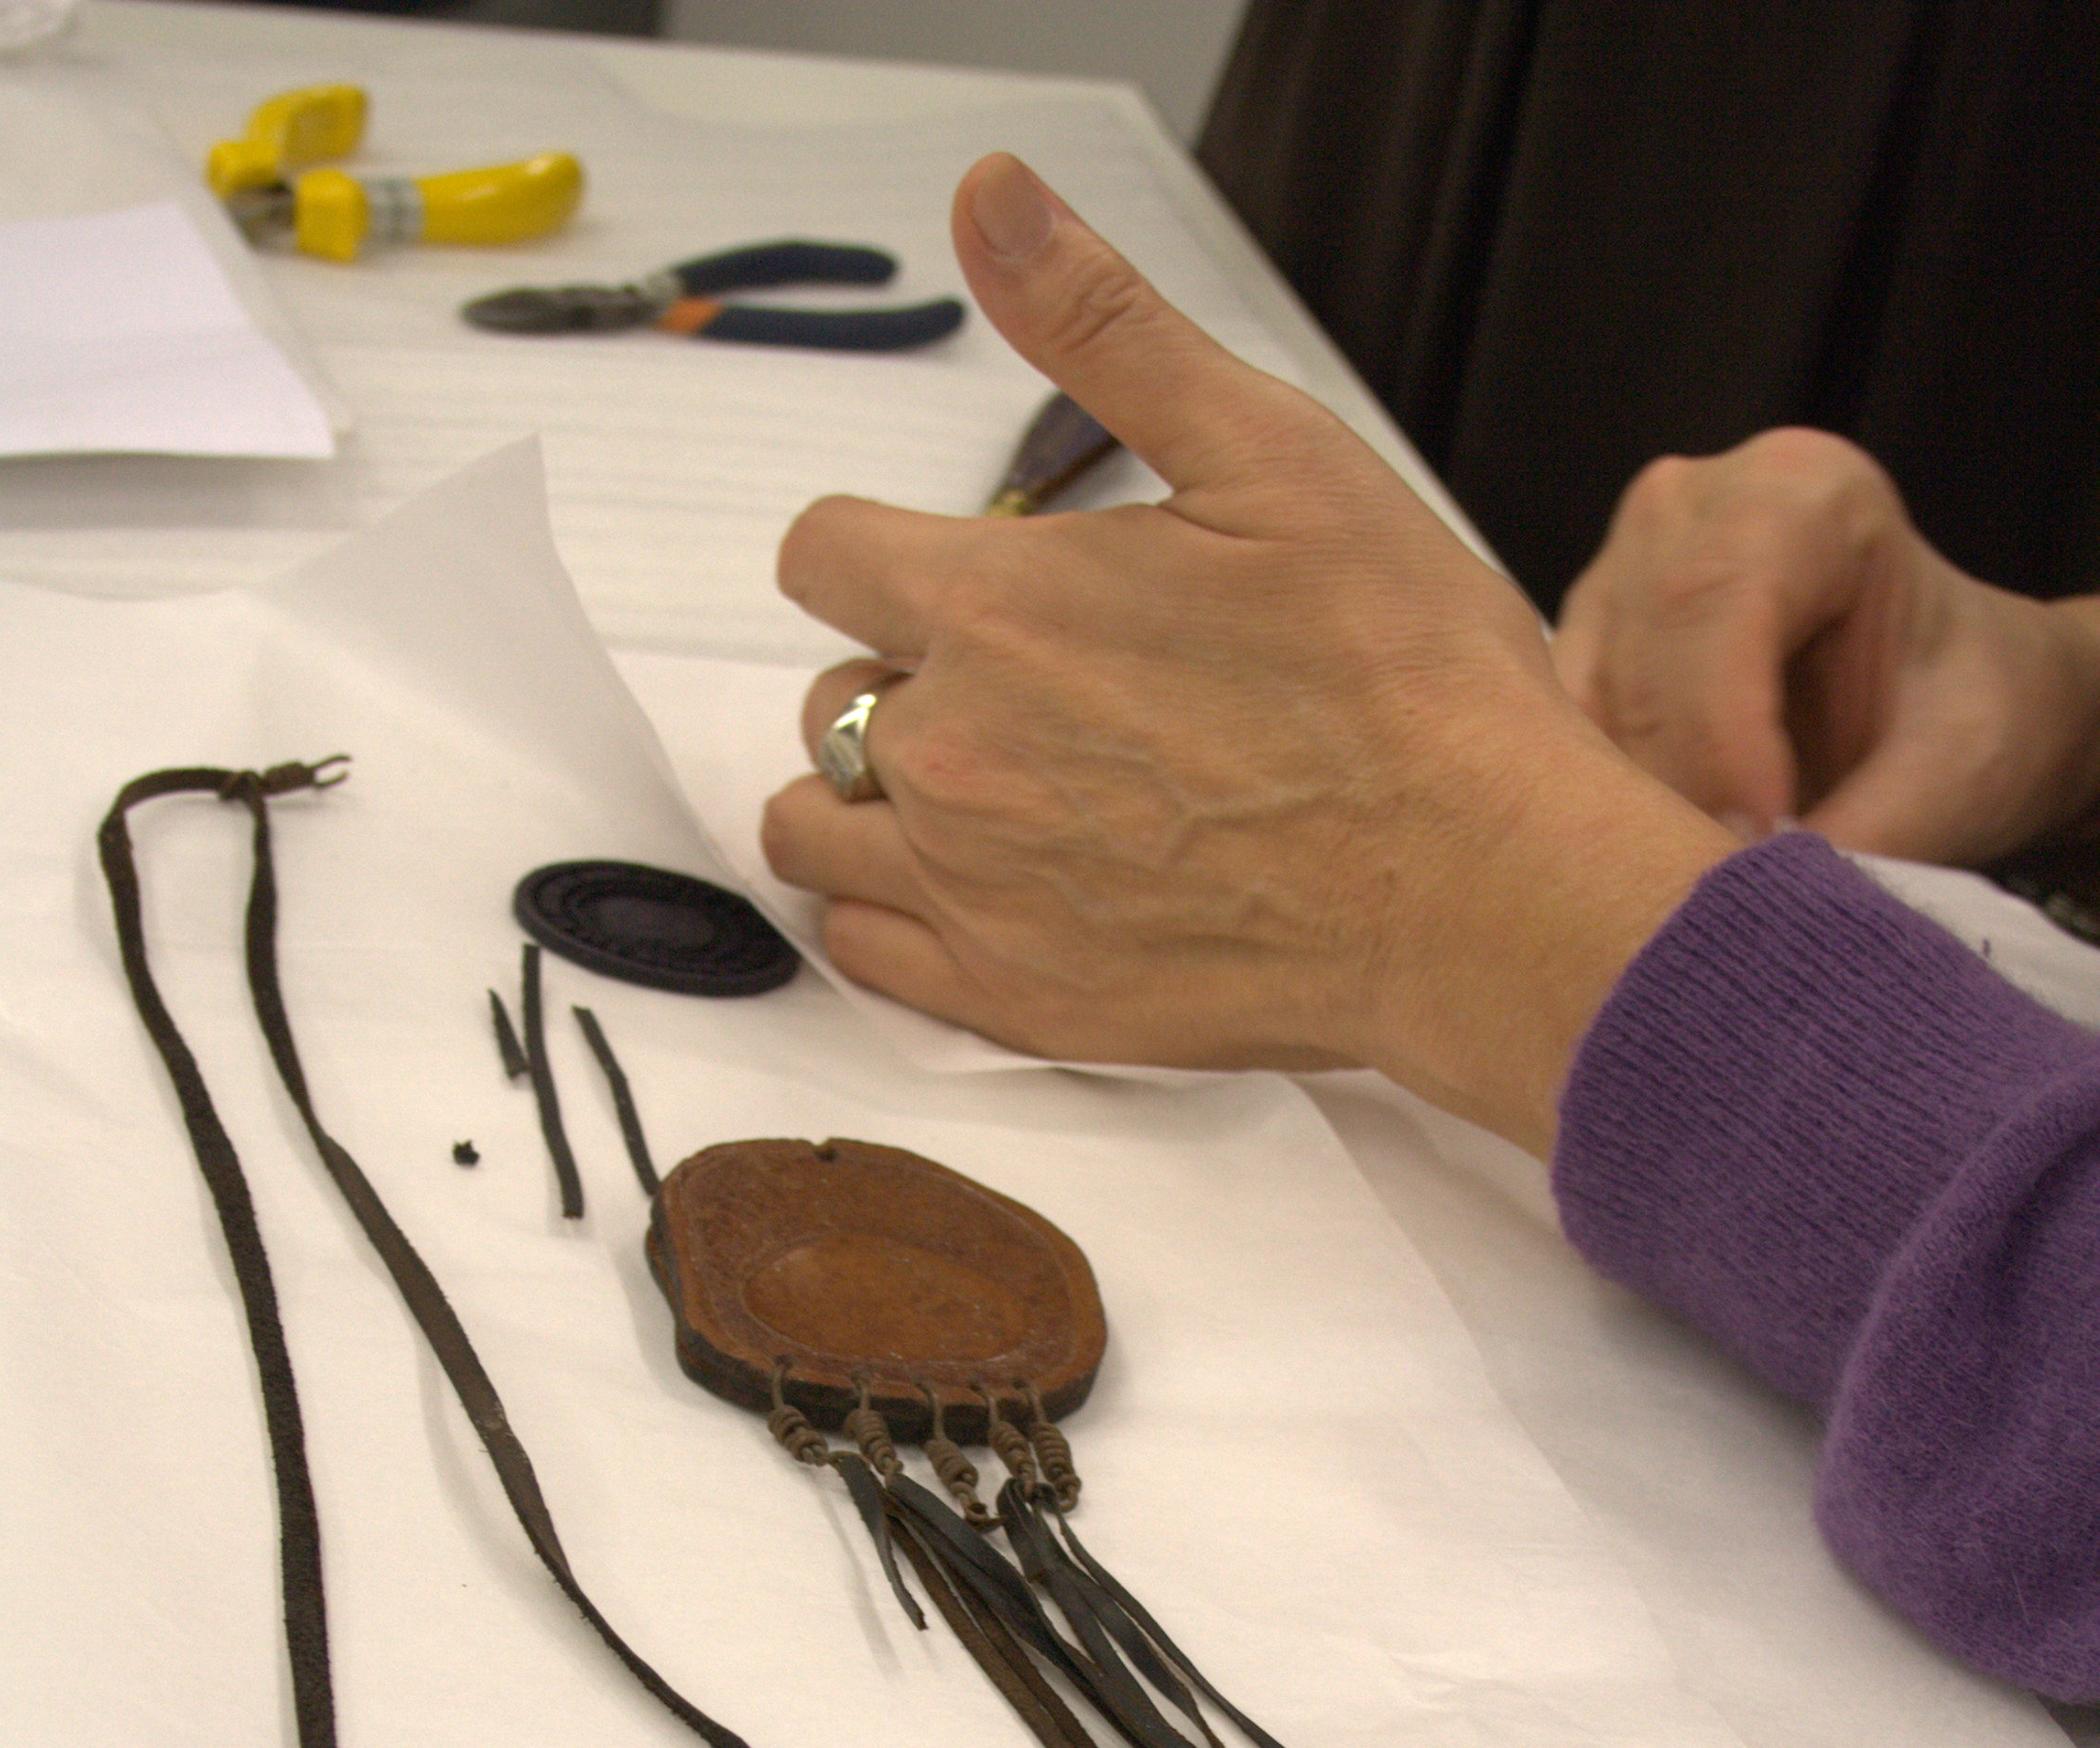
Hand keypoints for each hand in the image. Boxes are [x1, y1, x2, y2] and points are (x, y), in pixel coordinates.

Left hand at [763, 156, 1725, 1153]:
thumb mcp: (1269, 455)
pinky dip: (892, 918)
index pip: (822, 553)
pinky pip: (863, 956)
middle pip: (826, 695)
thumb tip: (993, 202)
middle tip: (1033, 694)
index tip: (957, 575)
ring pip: (816, 832)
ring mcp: (973, 891)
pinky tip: (981, 886)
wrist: (1474, 886)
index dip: (880, 550)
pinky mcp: (1014, 1001)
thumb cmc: (1400, 682)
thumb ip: (1106, 330)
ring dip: (871, 802)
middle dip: (903, 680)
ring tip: (985, 793)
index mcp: (995, 608)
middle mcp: (953, 755)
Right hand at [1553, 430, 2099, 865]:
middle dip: (1663, 803)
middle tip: (1713, 912)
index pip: (1713, 604)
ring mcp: (1614, 580)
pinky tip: (1646, 880)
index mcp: (1800, 494)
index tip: (1750, 853)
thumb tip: (1758, 923)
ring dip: (1617, 828)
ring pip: (1570, 723)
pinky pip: (1548, 757)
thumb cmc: (1969, 712)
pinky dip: (1589, 828)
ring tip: (1685, 906)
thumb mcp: (1952, 775)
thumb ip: (1861, 840)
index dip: (1716, 745)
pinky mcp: (1578, 657)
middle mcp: (1685, 514)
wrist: (1951, 709)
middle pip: (1630, 669)